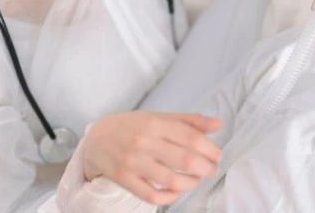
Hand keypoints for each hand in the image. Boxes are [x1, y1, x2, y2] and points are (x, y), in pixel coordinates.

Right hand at [83, 111, 222, 205]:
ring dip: (191, 183)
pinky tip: (177, 191)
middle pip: (185, 160)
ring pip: (171, 180)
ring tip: (197, 180)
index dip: (210, 149)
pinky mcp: (124, 179)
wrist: (96, 139)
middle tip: (212, 170)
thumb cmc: (132, 127)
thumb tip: (218, 124)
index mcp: (155, 123)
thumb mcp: (159, 117)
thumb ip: (189, 121)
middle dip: (206, 168)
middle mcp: (144, 142)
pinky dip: (169, 197)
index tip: (217, 155)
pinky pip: (152, 195)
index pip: (191, 137)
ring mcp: (133, 162)